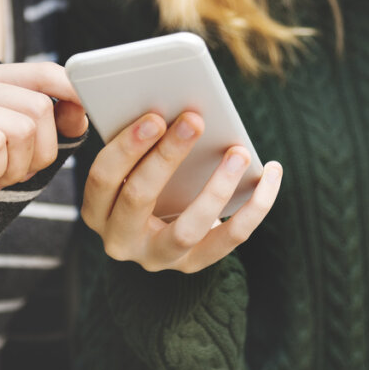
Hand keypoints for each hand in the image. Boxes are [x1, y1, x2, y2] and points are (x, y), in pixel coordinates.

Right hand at [0, 62, 87, 192]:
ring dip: (18, 167)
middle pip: (41, 109)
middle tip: (20, 170)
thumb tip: (82, 113)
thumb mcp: (12, 132)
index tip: (84, 113)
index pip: (46, 73)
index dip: (72, 90)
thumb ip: (47, 120)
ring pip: (23, 132)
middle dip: (42, 152)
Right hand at [81, 111, 282, 272]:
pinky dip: (256, 205)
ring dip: (216, 187)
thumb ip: (138, 141)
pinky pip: (230, 238)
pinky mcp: (194, 265)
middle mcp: (120, 240)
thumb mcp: (132, 166)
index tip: (154, 116)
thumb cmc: (146, 180)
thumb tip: (170, 105)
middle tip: (194, 120)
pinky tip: (271, 171)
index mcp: (97, 210)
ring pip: (187, 229)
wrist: (160, 232)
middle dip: (166, 156)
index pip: (103, 179)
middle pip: (138, 199)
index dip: (127, 148)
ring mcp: (158, 258)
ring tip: (239, 152)